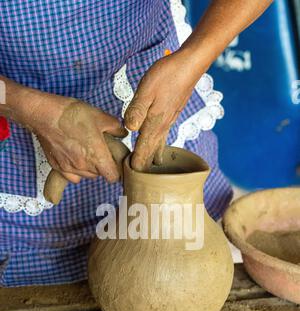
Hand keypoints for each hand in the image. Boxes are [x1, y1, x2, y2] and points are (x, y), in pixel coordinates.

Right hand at [25, 92, 126, 182]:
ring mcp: (70, 168)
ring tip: (85, 152)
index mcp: (98, 156)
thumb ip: (115, 127)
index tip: (114, 163)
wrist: (45, 114)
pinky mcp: (58, 167)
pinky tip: (74, 158)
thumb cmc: (72, 114)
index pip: (113, 177)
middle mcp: (85, 166)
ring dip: (89, 168)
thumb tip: (122, 133)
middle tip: (99, 151)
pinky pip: (72, 176)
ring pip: (86, 176)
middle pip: (100, 175)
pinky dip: (75, 171)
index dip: (116, 171)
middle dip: (102, 166)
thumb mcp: (100, 116)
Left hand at [124, 50, 201, 170]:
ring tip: (147, 174)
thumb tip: (130, 130)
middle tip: (136, 183)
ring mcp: (168, 122)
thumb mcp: (146, 89)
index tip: (130, 179)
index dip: (136, 165)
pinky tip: (157, 152)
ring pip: (158, 147)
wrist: (189, 65)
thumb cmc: (167, 74)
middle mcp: (162, 127)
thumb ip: (137, 110)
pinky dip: (157, 149)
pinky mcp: (170, 116)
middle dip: (143, 168)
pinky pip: (161, 138)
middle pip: (151, 153)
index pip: (143, 150)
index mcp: (154, 123)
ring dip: (151, 160)